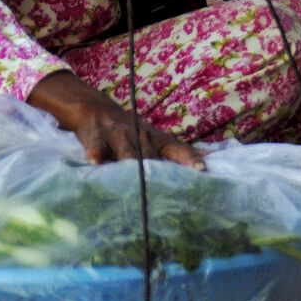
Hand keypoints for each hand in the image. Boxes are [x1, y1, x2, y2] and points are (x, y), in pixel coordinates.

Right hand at [27, 70, 203, 168]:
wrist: (93, 108)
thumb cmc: (129, 132)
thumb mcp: (152, 139)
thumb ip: (175, 152)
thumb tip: (207, 162)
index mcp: (155, 138)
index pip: (177, 149)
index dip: (190, 159)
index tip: (202, 170)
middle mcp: (140, 137)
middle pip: (151, 157)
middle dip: (159, 173)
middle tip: (168, 192)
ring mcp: (118, 137)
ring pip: (127, 154)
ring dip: (132, 165)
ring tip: (136, 180)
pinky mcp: (96, 138)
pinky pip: (97, 148)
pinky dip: (96, 155)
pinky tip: (95, 163)